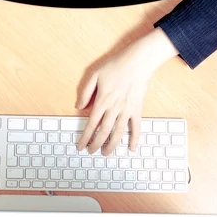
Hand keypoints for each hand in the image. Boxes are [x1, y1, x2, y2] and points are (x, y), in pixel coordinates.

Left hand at [76, 28, 178, 155]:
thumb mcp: (94, 75)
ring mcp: (127, 110)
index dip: (85, 137)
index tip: (80, 146)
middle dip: (96, 144)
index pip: (91, 124)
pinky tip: (131, 149)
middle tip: (91, 152)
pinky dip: (134, 139)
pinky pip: (136, 127)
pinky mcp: (137, 109)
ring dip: (112, 145)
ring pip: (118, 133)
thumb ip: (85, 92)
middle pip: (103, 132)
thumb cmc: (115, 66)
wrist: (137, 62)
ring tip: (106, 154)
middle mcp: (114, 108)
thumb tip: (78, 107)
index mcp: (101, 101)